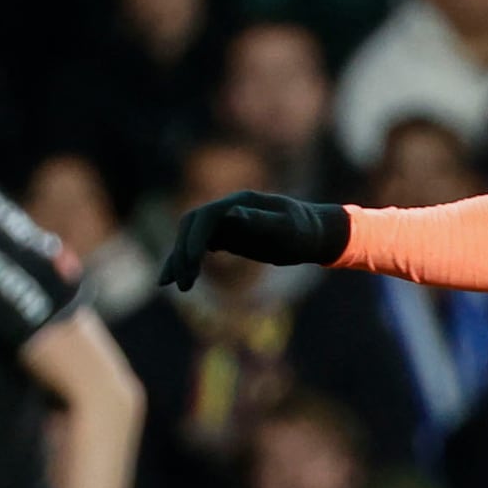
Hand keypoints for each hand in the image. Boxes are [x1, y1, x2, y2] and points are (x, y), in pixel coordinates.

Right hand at [159, 190, 350, 290]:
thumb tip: (231, 212)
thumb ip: (258, 221)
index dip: (194, 238)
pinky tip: (180, 278)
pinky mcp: (226, 236)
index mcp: (241, 202)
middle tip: (184, 284)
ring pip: (191, 237)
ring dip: (180, 258)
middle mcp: (228, 209)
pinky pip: (199, 247)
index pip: (206, 217)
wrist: (314, 234)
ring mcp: (225, 222)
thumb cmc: (303, 232)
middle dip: (183, 252)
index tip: (191, 263)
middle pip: (192, 226)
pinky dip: (187, 260)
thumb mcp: (286, 229)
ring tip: (173, 285)